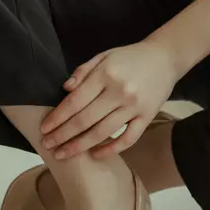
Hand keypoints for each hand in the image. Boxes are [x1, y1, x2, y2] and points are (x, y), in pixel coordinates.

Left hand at [40, 40, 180, 159]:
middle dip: (63, 135)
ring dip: (79, 146)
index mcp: (106, 74)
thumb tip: (64, 90)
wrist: (165, 57)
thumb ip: (83, 71)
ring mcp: (135, 106)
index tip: (44, 128)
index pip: (76, 101)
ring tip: (63, 154)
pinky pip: (128, 139)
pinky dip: (110, 149)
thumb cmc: (130, 57)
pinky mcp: (147, 117)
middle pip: (85, 120)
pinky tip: (95, 154)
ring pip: (102, 132)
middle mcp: (120, 91)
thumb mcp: (104, 55)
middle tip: (47, 146)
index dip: (58, 117)